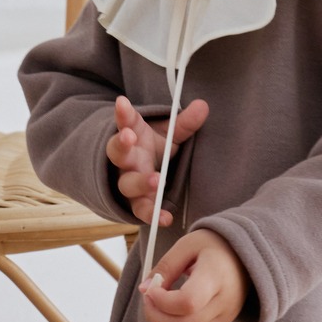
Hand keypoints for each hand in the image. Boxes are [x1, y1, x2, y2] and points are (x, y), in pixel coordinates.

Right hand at [107, 92, 208, 226]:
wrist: (140, 174)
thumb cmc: (153, 149)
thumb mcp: (167, 134)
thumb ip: (184, 123)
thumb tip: (203, 105)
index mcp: (131, 138)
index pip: (123, 122)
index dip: (122, 114)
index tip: (122, 103)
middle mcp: (125, 160)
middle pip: (118, 153)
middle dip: (122, 145)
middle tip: (129, 137)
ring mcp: (127, 182)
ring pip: (127, 185)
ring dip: (140, 183)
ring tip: (157, 181)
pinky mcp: (135, 203)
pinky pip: (141, 210)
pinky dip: (152, 215)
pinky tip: (166, 219)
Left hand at [138, 227, 249, 321]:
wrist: (244, 255)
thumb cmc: (213, 246)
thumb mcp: (187, 246)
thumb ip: (165, 267)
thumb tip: (144, 290)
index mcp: (217, 276)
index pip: (188, 302)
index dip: (163, 301)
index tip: (152, 288)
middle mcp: (225, 301)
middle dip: (156, 316)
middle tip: (148, 299)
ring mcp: (226, 317)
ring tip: (154, 311)